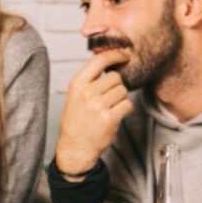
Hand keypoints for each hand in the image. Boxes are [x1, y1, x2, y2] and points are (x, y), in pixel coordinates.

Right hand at [55, 50, 133, 174]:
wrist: (75, 147)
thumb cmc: (76, 122)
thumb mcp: (74, 97)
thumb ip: (88, 80)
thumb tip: (108, 62)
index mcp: (76, 85)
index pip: (99, 60)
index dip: (115, 55)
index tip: (124, 55)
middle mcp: (86, 93)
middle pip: (115, 77)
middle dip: (116, 86)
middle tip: (108, 97)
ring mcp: (98, 105)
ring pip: (123, 91)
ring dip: (120, 99)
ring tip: (108, 109)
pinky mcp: (109, 118)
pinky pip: (127, 105)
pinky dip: (124, 110)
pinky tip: (114, 116)